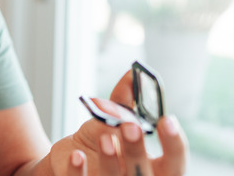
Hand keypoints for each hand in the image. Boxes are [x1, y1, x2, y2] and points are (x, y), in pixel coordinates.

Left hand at [50, 70, 188, 174]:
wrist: (69, 159)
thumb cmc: (99, 141)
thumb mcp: (111, 121)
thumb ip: (122, 103)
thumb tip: (131, 76)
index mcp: (152, 168)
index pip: (174, 165)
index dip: (175, 145)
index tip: (167, 120)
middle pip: (144, 173)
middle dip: (138, 150)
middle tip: (130, 126)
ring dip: (110, 159)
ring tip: (104, 137)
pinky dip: (78, 170)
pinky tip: (76, 155)